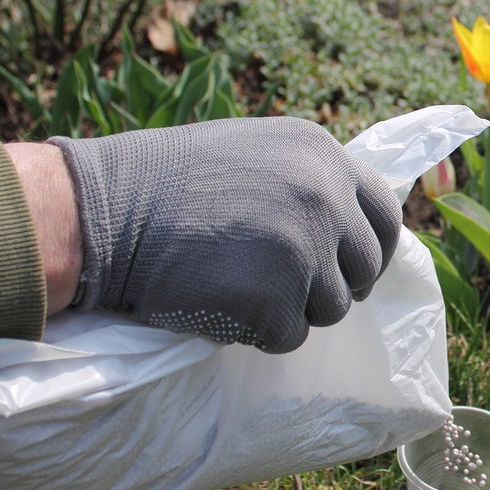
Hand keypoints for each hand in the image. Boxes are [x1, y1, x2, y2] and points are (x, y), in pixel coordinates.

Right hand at [49, 117, 400, 352]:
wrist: (103, 211)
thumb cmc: (168, 182)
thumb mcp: (255, 153)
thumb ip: (309, 182)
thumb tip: (351, 226)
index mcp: (324, 156)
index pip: (386, 215)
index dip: (372, 248)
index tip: (353, 267)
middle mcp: (326, 200)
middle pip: (364, 268)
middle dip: (332, 283)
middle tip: (285, 284)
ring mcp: (304, 252)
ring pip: (330, 308)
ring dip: (292, 308)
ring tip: (238, 284)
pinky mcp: (274, 302)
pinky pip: (289, 336)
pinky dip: (257, 331)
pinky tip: (220, 301)